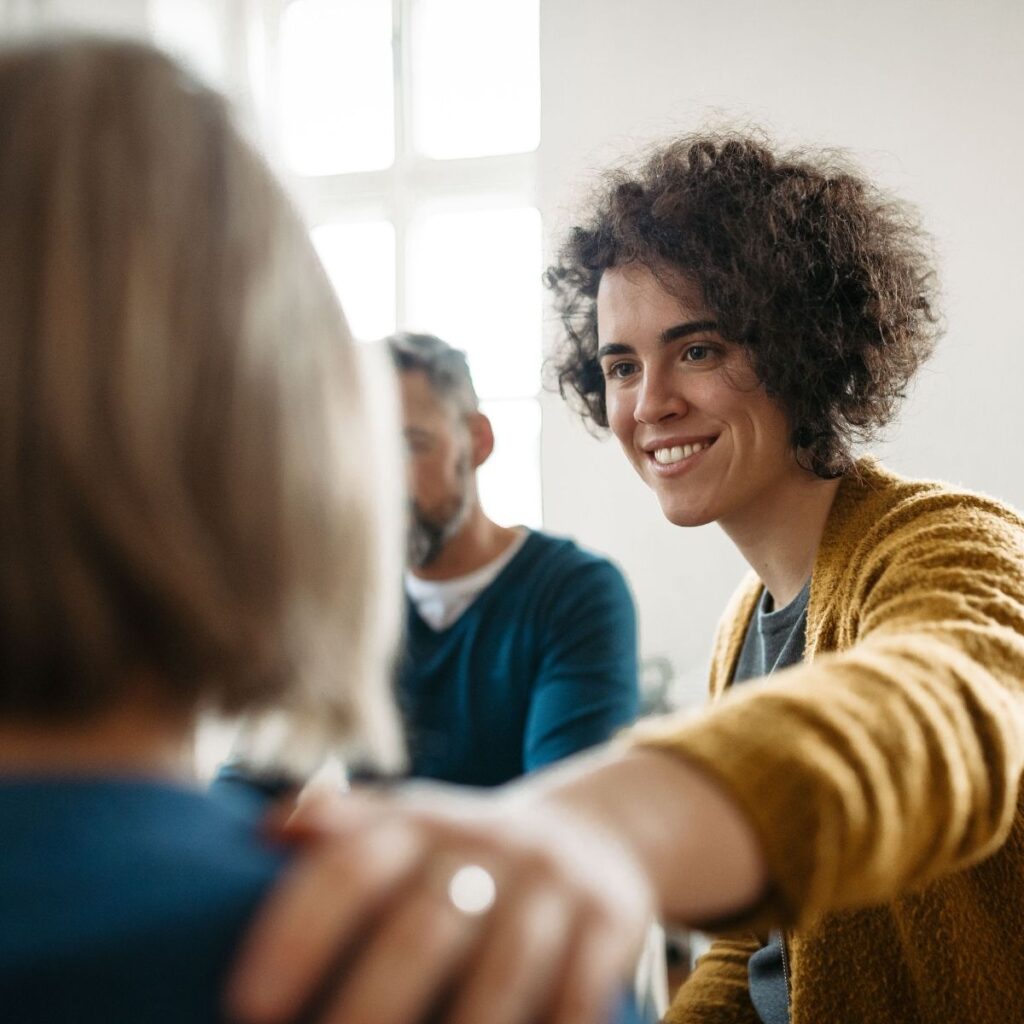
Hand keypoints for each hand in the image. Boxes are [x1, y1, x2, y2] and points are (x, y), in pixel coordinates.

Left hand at [226, 783, 653, 1023]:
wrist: (590, 834)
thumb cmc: (467, 852)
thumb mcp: (410, 824)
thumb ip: (342, 830)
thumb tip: (261, 833)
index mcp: (419, 823)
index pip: (351, 865)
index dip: (299, 929)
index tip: (249, 1003)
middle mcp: (485, 843)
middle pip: (423, 925)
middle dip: (370, 1005)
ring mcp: (550, 881)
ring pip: (505, 966)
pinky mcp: (608, 919)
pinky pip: (581, 989)